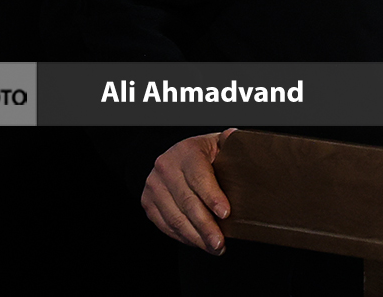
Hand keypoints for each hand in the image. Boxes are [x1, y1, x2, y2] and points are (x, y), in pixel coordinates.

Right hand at [142, 127, 237, 252]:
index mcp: (186, 151)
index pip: (200, 177)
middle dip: (206, 226)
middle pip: (187, 203)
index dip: (213, 197)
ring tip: (214, 247)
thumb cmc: (203, 153)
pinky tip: (198, 243)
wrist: (174, 156)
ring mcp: (154, 186)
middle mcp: (166, 168)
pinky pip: (165, 225)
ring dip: (195, 237)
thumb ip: (228, 142)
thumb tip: (234, 135)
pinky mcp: (148, 202)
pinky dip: (183, 237)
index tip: (226, 214)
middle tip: (220, 242)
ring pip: (175, 218)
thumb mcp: (216, 143)